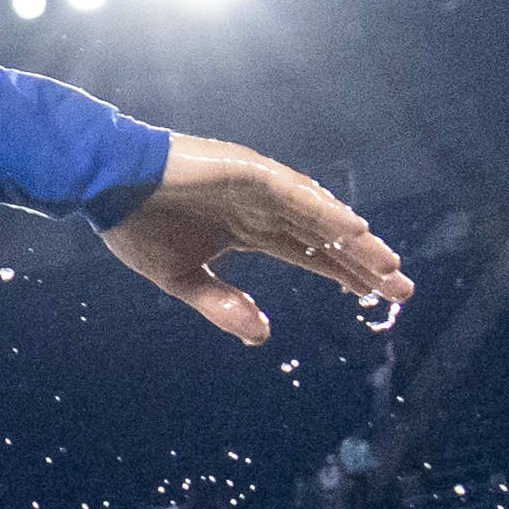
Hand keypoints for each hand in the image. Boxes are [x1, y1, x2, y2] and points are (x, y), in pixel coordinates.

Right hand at [100, 133, 414, 345]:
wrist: (104, 183)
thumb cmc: (135, 225)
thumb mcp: (182, 278)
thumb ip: (222, 304)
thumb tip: (262, 336)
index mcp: (248, 230)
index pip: (308, 254)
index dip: (342, 274)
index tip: (374, 296)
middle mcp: (262, 207)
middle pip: (325, 238)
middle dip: (363, 263)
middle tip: (403, 288)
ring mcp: (258, 187)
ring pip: (319, 216)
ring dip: (354, 240)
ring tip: (388, 265)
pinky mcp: (248, 171)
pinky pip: (295, 193)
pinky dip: (324, 211)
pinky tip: (353, 229)